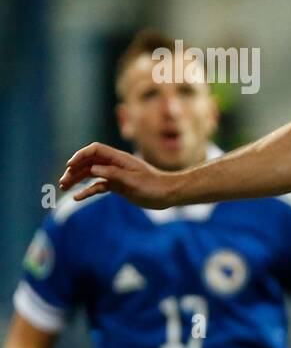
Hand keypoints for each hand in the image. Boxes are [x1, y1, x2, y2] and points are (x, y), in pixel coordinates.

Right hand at [59, 142, 178, 208]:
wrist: (169, 194)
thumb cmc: (155, 186)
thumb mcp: (133, 180)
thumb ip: (113, 174)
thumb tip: (93, 169)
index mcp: (119, 158)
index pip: (95, 150)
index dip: (80, 155)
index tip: (69, 166)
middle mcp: (115, 164)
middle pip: (89, 162)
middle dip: (74, 170)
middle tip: (63, 181)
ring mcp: (116, 174)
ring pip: (91, 174)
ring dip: (78, 179)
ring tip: (64, 187)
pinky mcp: (118, 185)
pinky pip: (99, 186)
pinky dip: (88, 190)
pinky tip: (78, 197)